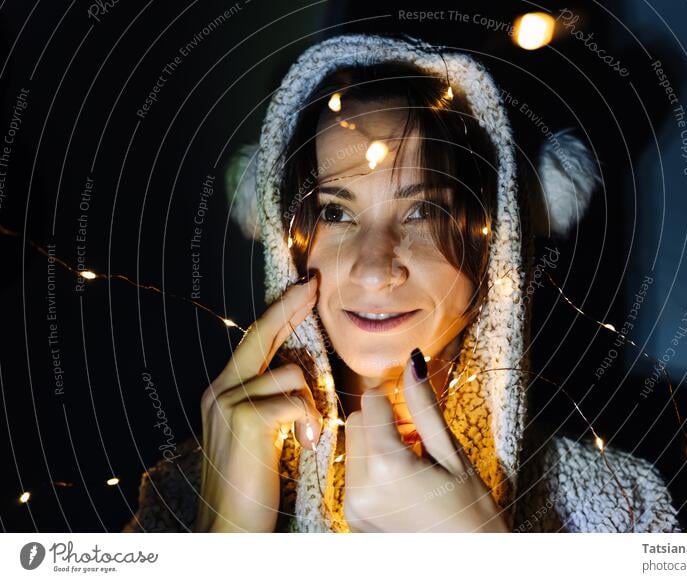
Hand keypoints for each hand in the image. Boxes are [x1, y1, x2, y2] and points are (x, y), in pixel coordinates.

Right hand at [193, 275, 322, 531]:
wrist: (229, 529)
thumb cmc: (250, 487)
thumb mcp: (260, 438)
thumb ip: (271, 404)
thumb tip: (299, 380)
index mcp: (223, 392)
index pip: (256, 341)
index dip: (279, 312)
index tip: (302, 289)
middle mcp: (220, 390)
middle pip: (262, 335)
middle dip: (291, 307)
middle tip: (314, 285)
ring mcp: (228, 402)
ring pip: (290, 374)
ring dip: (311, 403)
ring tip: (309, 438)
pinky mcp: (245, 419)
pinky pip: (295, 400)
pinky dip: (310, 421)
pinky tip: (307, 445)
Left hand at [343, 348, 509, 531]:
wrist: (470, 567)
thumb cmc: (471, 513)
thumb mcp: (452, 454)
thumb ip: (425, 408)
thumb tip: (413, 361)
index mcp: (387, 465)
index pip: (371, 401)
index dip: (396, 399)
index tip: (416, 415)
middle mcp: (360, 487)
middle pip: (356, 422)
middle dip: (383, 422)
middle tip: (417, 440)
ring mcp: (353, 507)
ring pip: (352, 447)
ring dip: (376, 445)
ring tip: (411, 464)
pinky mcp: (353, 519)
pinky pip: (353, 475)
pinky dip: (372, 469)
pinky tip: (401, 484)